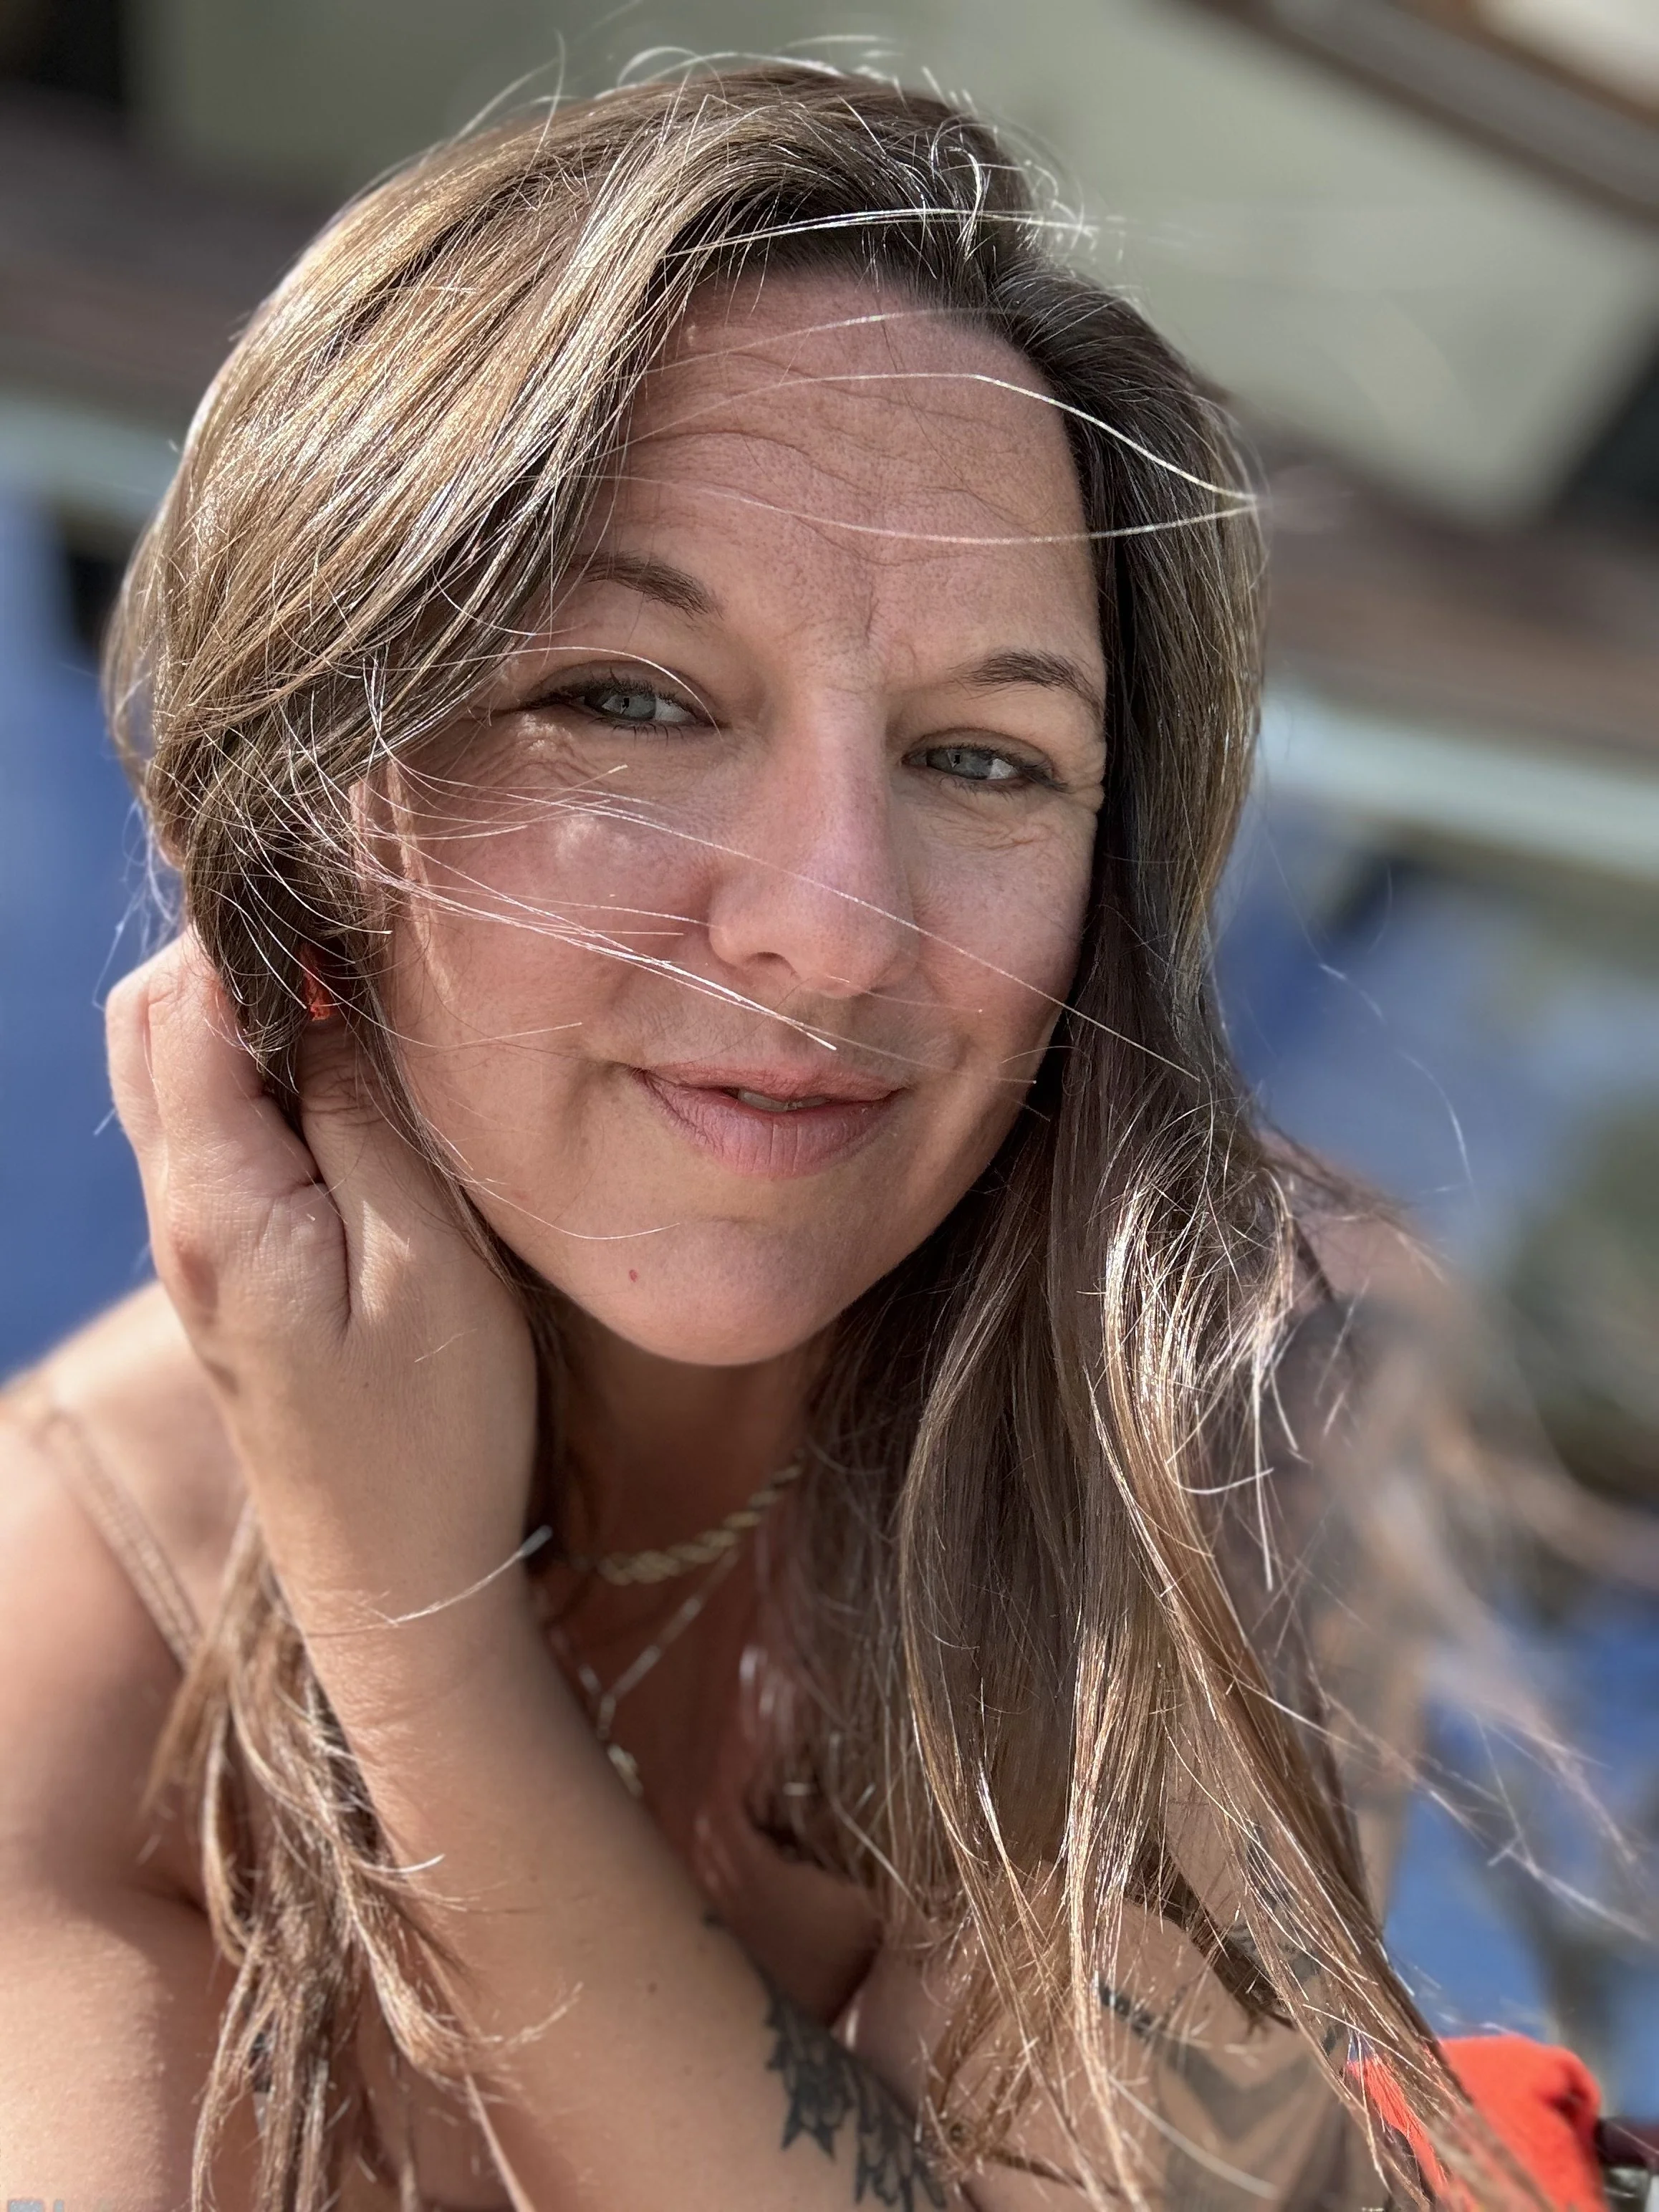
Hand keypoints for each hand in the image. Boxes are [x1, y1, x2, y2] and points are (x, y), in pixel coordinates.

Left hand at [106, 933, 539, 1667]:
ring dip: (244, 1009)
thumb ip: (365, 1115)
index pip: (188, 1004)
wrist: (399, 1578)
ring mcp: (195, 1246)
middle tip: (353, 935)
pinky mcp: (229, 1271)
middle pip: (150, 1024)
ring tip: (356, 996)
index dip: (259, 924)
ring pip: (172, 1072)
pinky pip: (212, 1128)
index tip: (354, 895)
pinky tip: (342, 1077)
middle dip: (233, 949)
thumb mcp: (427, 1261)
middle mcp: (179, 1215)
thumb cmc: (436, 1430)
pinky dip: (257, 1069)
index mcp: (217, 1203)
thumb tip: (326, 988)